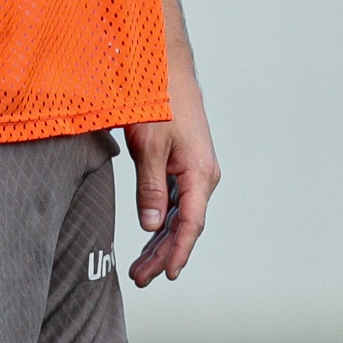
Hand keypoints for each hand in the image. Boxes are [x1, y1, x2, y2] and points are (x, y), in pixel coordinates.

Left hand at [124, 64, 218, 285]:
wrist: (165, 64)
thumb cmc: (158, 100)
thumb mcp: (149, 146)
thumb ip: (150, 188)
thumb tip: (151, 227)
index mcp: (199, 172)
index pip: (190, 224)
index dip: (178, 252)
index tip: (167, 276)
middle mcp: (202, 174)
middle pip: (184, 223)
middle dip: (163, 253)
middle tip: (140, 277)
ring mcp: (194, 167)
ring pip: (179, 212)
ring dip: (160, 239)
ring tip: (140, 266)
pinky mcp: (183, 159)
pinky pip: (174, 197)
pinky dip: (161, 217)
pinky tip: (150, 232)